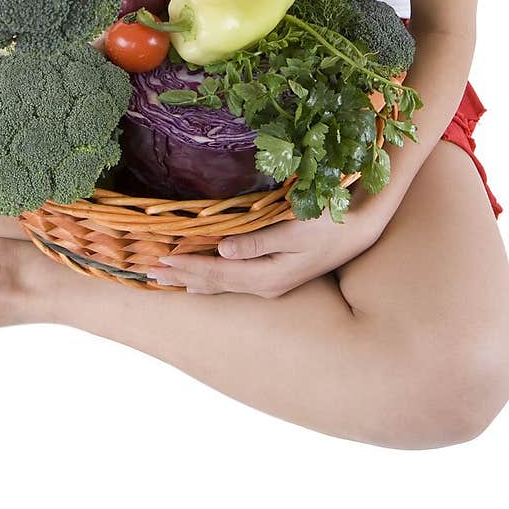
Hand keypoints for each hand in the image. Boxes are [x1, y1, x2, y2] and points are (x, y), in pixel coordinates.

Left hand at [145, 200, 384, 296]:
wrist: (360, 229)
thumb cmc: (328, 222)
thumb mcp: (295, 228)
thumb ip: (259, 242)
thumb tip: (223, 250)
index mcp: (267, 276)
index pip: (217, 272)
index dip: (187, 265)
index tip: (160, 260)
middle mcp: (265, 286)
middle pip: (215, 283)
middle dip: (182, 276)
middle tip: (149, 275)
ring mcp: (271, 283)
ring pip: (222, 284)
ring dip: (193, 279)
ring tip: (166, 279)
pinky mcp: (275, 275)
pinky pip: (233, 280)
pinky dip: (211, 277)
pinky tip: (200, 279)